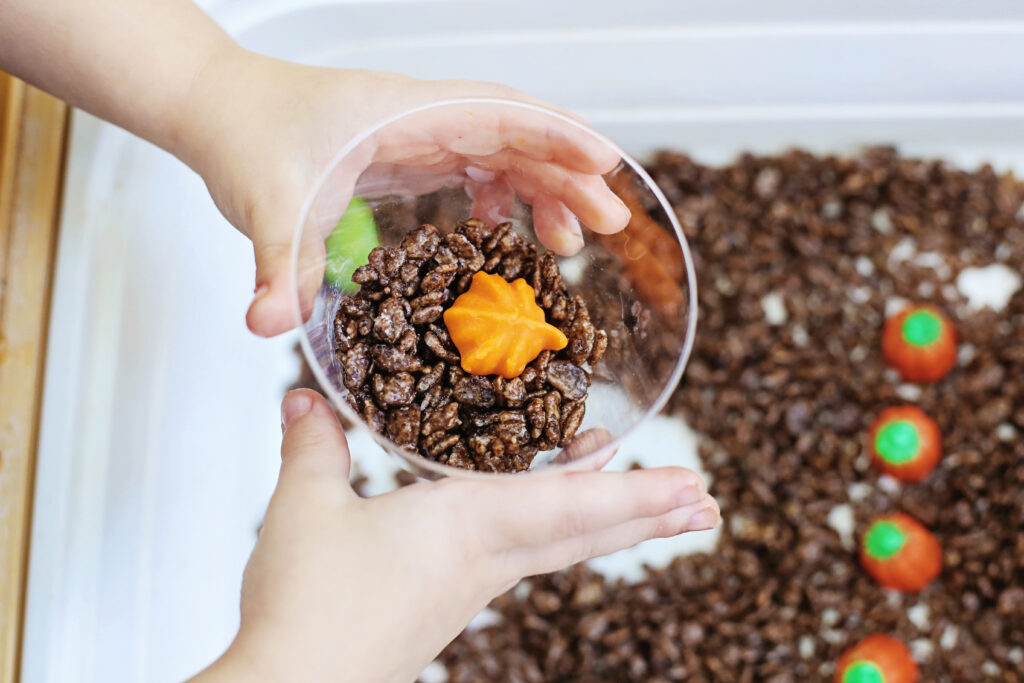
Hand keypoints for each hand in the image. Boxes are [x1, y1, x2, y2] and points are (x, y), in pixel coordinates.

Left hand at [175, 47, 630, 337]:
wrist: (215, 109)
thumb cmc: (243, 132)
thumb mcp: (264, 201)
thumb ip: (277, 263)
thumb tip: (271, 324)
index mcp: (403, 113)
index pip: (499, 112)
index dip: (557, 136)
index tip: (605, 164)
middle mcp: (421, 119)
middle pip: (516, 135)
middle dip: (569, 175)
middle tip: (609, 224)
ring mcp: (418, 135)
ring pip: (503, 153)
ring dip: (543, 190)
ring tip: (568, 243)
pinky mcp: (408, 156)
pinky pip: (474, 169)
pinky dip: (502, 198)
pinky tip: (505, 232)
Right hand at [190, 390, 718, 682]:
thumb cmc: (306, 610)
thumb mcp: (306, 508)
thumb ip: (314, 445)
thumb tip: (306, 398)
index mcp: (464, 528)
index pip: (568, 506)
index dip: (635, 494)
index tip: (693, 488)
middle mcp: (482, 561)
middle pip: (584, 533)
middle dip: (650, 515)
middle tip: (707, 505)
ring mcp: (469, 588)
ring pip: (559, 546)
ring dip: (610, 519)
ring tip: (655, 503)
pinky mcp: (446, 604)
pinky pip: (521, 557)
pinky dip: (555, 530)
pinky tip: (543, 522)